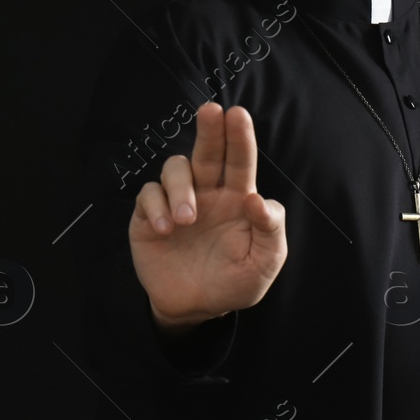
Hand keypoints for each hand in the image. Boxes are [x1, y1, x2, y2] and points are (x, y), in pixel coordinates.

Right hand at [129, 101, 287, 332]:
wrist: (195, 309)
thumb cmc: (234, 281)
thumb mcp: (264, 263)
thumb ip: (271, 230)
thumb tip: (256, 199)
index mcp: (238, 197)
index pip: (240, 160)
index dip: (239, 136)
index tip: (238, 115)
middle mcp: (207, 192)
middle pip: (207, 151)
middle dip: (209, 129)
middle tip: (211, 110)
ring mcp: (177, 201)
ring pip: (175, 169)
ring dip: (181, 188)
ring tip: (187, 219)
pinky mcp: (149, 216)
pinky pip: (148, 195)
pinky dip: (156, 207)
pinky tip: (166, 230)